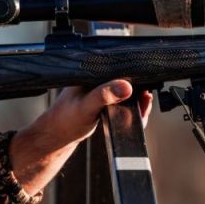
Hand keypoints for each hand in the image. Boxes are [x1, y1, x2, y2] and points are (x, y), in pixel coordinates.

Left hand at [9, 80, 151, 195]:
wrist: (58, 135)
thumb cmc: (65, 119)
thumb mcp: (85, 106)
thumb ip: (103, 96)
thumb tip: (125, 86)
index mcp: (91, 73)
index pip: (119, 68)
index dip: (135, 77)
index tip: (145, 90)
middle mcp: (98, 79)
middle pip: (127, 80)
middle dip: (140, 91)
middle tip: (145, 102)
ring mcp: (102, 90)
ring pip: (127, 92)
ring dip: (138, 100)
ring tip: (142, 109)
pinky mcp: (105, 101)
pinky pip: (124, 101)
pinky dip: (132, 108)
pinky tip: (135, 113)